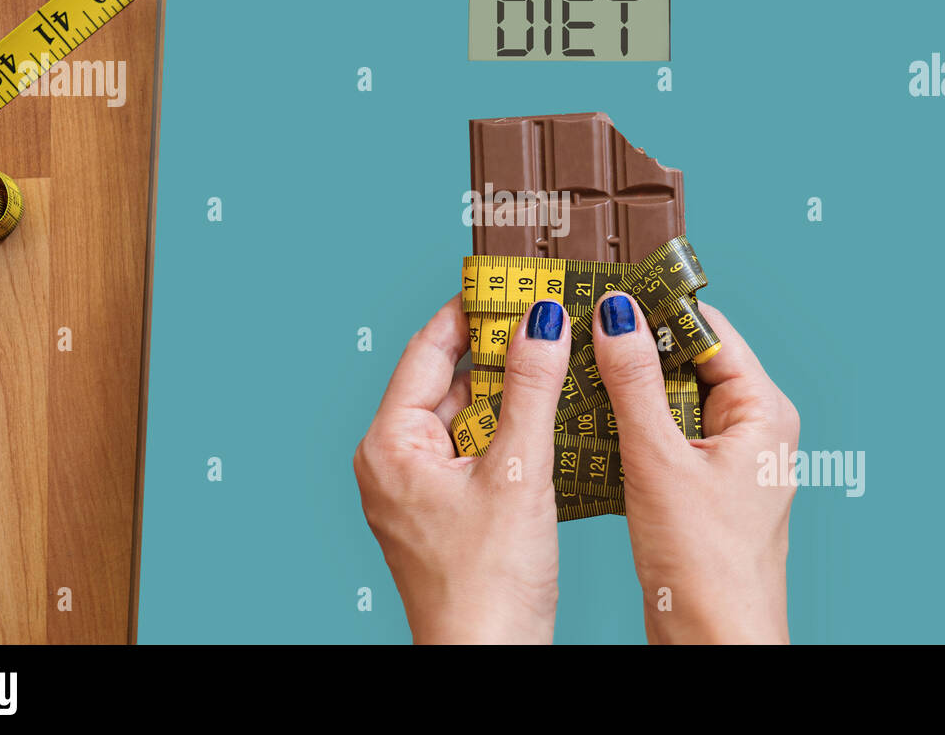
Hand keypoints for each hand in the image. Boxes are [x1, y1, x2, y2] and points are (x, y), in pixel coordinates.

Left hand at [354, 295, 571, 643]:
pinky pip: (477, 450)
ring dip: (509, 389)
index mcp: (390, 446)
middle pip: (447, 380)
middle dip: (497, 348)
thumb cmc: (486, 588)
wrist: (489, 664)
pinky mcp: (447, 512)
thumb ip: (533, 389)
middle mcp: (395, 463)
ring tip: (554, 354)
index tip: (507, 279)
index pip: (426, 351)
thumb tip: (542, 320)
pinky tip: (548, 413)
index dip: (469, 311)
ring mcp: (419, 490)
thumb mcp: (519, 471)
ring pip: (467, 416)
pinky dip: (511, 428)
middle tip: (544, 312)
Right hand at [593, 293, 798, 643]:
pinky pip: (666, 433)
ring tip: (579, 365)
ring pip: (674, 398)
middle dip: (637, 345)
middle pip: (690, 360)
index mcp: (763, 410)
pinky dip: (631, 423)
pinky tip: (593, 418)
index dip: (659, 308)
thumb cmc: (706, 566)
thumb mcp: (658, 460)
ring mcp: (728, 457)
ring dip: (630, 385)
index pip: (710, 330)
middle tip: (582, 324)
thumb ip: (634, 383)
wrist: (714, 642)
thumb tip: (616, 316)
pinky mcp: (703, 484)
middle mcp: (753, 427)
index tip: (609, 291)